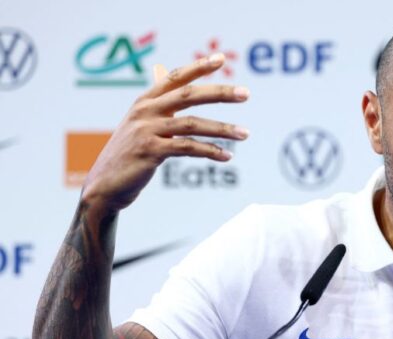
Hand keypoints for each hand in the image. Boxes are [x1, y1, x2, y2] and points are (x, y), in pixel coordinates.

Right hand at [80, 53, 249, 212]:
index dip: (198, 66)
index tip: (221, 58)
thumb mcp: (140, 123)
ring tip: (245, 133)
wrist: (105, 185)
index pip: (175, 77)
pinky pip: (188, 148)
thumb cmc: (128, 153)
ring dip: (223, 129)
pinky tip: (227, 156)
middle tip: (246, 93)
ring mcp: (146, 130)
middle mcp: (145, 111)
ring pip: (193, 124)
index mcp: (145, 101)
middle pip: (189, 95)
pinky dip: (210, 151)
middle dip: (220, 93)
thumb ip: (157, 102)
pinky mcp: (150, 151)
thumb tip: (162, 70)